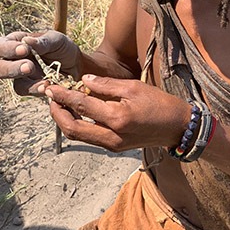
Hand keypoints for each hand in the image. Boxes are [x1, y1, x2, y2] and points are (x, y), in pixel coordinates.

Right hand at [0, 31, 82, 96]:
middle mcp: (13, 61)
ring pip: (14, 83)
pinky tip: (47, 86)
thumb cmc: (62, 47)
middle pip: (0, 68)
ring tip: (43, 81)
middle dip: (12, 69)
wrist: (77, 63)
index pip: (0, 46)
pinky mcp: (31, 88)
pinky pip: (29, 92)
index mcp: (15, 44)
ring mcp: (21, 77)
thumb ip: (43, 41)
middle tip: (29, 67)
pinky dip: (37, 90)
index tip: (24, 50)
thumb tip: (27, 40)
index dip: (7, 49)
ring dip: (27, 84)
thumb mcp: (56, 39)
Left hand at [43, 75, 190, 151]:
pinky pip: (88, 138)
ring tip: (61, 105)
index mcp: (117, 117)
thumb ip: (107, 85)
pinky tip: (79, 113)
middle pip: (71, 127)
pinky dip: (78, 125)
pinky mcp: (114, 148)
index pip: (81, 106)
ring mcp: (112, 145)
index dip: (63, 96)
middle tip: (51, 98)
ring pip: (77, 135)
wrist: (178, 127)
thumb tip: (84, 81)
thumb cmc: (160, 104)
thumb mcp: (135, 87)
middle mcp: (111, 135)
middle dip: (56, 113)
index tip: (52, 87)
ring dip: (65, 121)